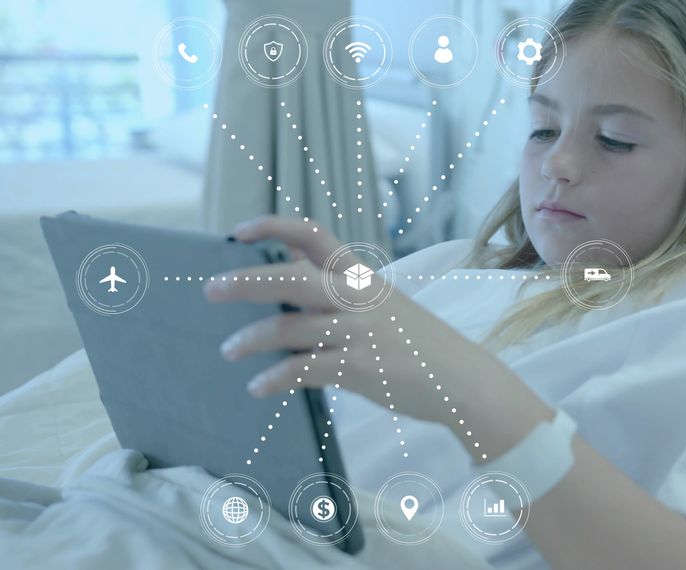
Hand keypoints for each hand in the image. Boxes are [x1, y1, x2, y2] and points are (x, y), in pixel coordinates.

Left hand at [203, 216, 521, 438]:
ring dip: (250, 339)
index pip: (314, 235)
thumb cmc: (418, 343)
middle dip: (246, 281)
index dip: (273, 226)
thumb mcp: (384, 303)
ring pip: (289, 326)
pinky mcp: (358, 368)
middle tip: (210, 289)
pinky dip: (274, 379)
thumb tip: (289, 273)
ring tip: (228, 350)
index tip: (239, 231)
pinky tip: (259, 387)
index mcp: (362, 276)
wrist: (460, 380)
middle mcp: (357, 298)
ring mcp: (358, 332)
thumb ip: (340, 289)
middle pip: (291, 276)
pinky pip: (302, 369)